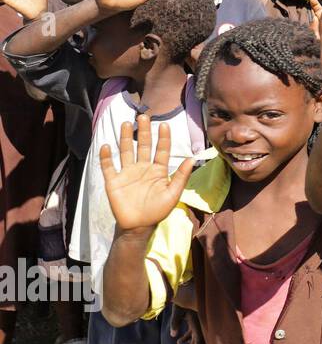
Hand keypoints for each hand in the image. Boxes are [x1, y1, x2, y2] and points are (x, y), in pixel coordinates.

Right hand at [100, 115, 193, 233]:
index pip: (161, 150)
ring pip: (126, 151)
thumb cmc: (158, 211)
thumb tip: (193, 158)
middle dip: (143, 131)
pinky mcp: (114, 181)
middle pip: (143, 146)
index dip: (163, 138)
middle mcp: (142, 168)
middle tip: (143, 116)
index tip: (164, 125)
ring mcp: (127, 173)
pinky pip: (108, 167)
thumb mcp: (173, 193)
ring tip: (125, 123)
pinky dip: (106, 157)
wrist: (139, 226)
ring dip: (124, 138)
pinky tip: (105, 146)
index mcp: (158, 170)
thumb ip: (182, 176)